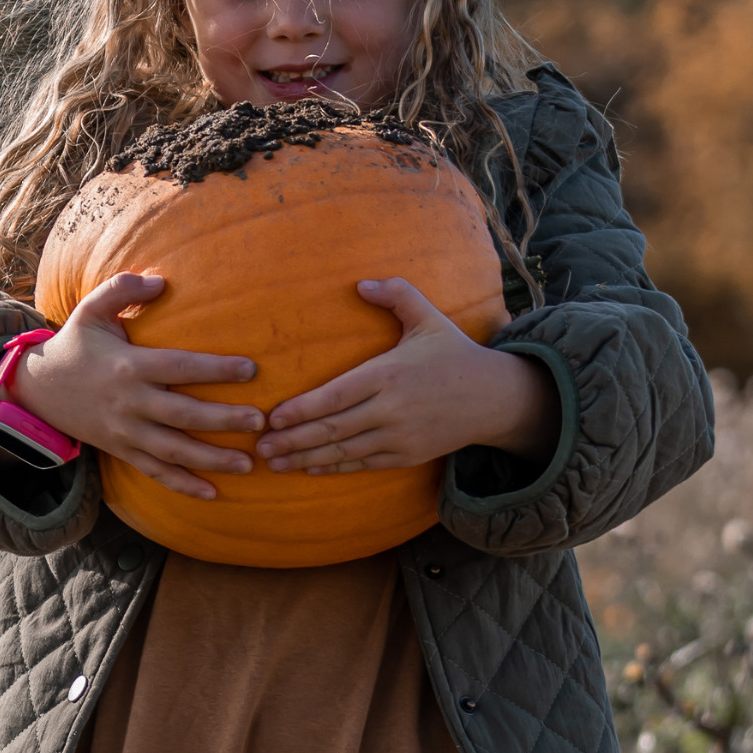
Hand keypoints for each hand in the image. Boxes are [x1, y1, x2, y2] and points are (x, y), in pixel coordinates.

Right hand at [10, 272, 261, 499]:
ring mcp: (125, 432)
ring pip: (174, 451)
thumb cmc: (75, 345)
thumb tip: (160, 280)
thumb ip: (122, 289)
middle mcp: (130, 402)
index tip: (251, 369)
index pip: (179, 368)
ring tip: (250, 463)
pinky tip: (212, 493)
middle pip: (183, 415)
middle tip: (261, 421)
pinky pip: (154, 472)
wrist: (37, 390)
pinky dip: (182, 485)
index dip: (216, 369)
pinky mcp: (122, 451)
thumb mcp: (90, 310)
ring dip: (212, 460)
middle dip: (223, 420)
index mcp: (128, 366)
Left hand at [256, 278, 554, 474]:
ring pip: (343, 451)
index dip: (302, 409)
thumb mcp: (428, 316)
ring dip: (305, 458)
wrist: (493, 398)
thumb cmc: (453, 353)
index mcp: (389, 374)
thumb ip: (395, 294)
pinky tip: (308, 468)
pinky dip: (333, 468)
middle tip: (259, 447)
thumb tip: (361, 284)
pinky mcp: (407, 455)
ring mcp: (399, 436)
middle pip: (333, 429)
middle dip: (292, 440)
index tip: (271, 417)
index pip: (336, 396)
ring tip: (273, 462)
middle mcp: (391, 409)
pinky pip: (362, 464)